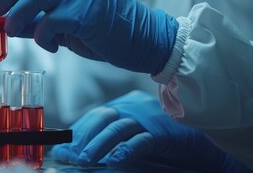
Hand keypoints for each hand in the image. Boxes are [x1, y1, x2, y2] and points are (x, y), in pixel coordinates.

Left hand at [0, 0, 177, 73]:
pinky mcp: (83, 13)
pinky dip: (41, 38)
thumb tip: (6, 21)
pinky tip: (50, 46)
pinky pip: (48, 24)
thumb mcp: (68, 14)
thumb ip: (40, 14)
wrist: (140, 38)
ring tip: (10, 31)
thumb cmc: (102, 27)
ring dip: (14, 17)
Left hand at [50, 91, 248, 171]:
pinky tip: (114, 161)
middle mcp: (135, 107)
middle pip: (103, 119)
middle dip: (84, 139)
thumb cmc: (163, 142)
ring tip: (84, 161)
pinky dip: (126, 151)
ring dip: (98, 146)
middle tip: (70, 156)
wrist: (202, 144)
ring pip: (118, 129)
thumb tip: (77, 153)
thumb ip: (108, 142)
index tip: (63, 147)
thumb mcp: (130, 138)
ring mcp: (150, 118)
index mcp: (126, 105)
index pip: (95, 115)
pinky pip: (142, 141)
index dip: (78, 132)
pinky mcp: (164, 133)